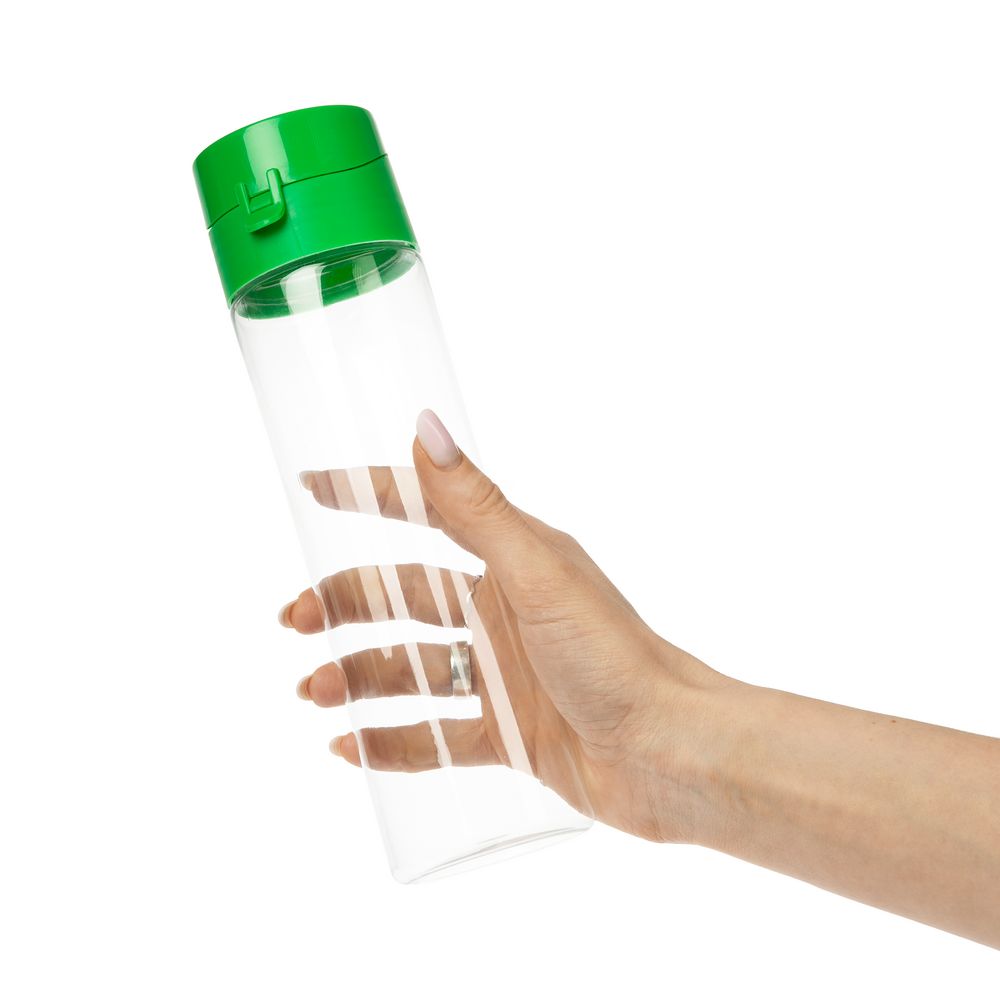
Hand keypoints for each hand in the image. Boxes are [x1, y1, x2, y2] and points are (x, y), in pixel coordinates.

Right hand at [278, 409, 731, 842]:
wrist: (667, 754)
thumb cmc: (613, 655)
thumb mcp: (534, 572)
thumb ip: (474, 505)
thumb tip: (423, 424)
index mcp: (510, 559)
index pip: (425, 512)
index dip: (368, 495)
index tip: (311, 485)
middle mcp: (501, 609)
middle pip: (403, 597)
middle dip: (345, 603)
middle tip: (293, 620)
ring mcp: (502, 673)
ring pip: (409, 667)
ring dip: (357, 676)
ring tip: (314, 692)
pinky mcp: (507, 733)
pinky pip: (434, 734)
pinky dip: (390, 740)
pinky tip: (347, 746)